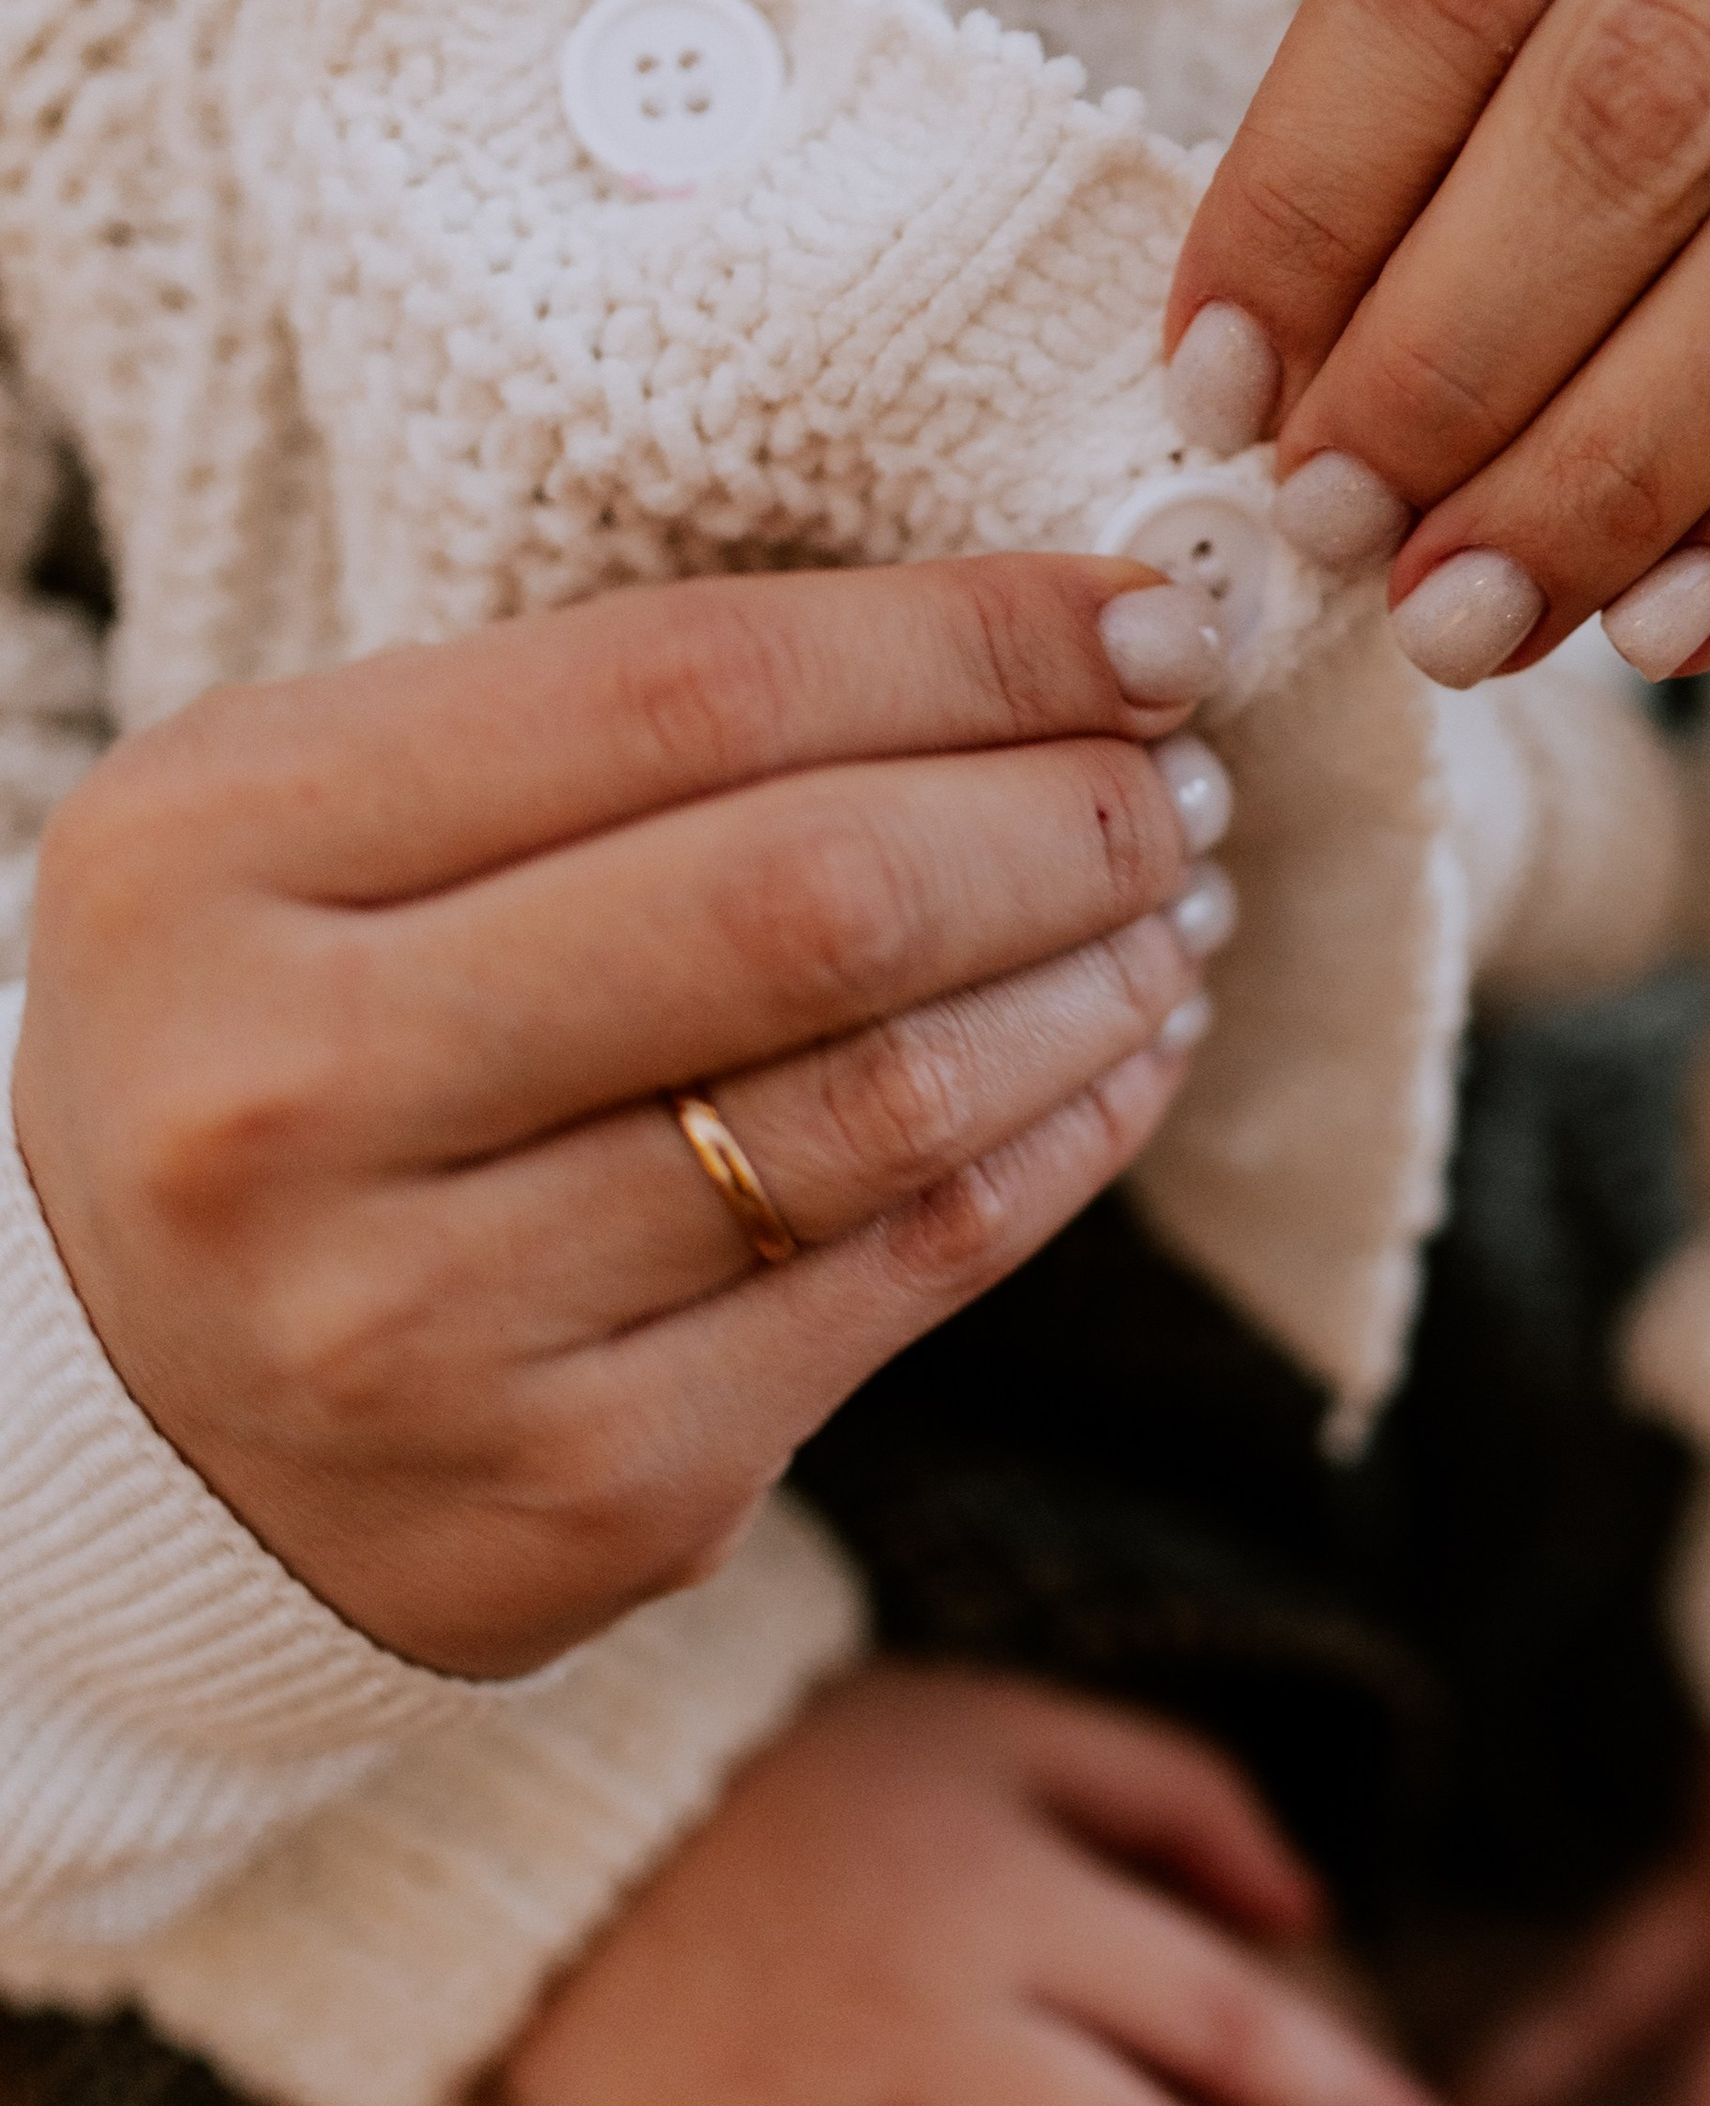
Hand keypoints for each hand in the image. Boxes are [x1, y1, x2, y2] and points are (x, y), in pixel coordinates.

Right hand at [13, 558, 1237, 1675]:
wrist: (141, 1416)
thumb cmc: (286, 1045)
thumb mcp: (328, 825)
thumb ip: (610, 723)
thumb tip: (1037, 641)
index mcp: (218, 853)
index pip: (688, 689)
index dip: (965, 641)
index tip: (1139, 617)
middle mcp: (298, 1095)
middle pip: (810, 899)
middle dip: (1061, 817)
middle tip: (1172, 782)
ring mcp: (438, 1324)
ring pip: (889, 1102)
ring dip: (1092, 981)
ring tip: (1164, 909)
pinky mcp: (594, 1488)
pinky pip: (910, 1273)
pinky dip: (1063, 1142)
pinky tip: (1119, 1059)